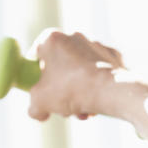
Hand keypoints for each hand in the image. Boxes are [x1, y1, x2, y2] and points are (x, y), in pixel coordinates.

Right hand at [25, 29, 147, 122]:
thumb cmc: (71, 90)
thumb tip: (37, 112)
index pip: (35, 54)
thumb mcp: (40, 102)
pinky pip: (99, 73)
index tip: (37, 90)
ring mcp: (96, 45)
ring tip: (82, 112)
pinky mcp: (114, 55)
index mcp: (51, 39)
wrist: (112, 90)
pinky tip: (98, 103)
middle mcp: (74, 36)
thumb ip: (33, 106)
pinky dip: (97, 88)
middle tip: (62, 107)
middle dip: (59, 90)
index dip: (33, 75)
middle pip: (59, 66)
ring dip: (78, 94)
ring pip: (80, 73)